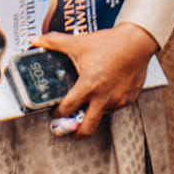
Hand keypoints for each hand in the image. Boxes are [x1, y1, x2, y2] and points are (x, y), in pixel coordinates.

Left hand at [35, 24, 158, 139]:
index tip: (54, 113)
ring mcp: (118, 100)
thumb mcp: (78, 43)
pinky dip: (106, 104)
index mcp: (89, 86)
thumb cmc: (109, 44)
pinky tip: (102, 94)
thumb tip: (36, 40)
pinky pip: (115, 107)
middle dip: (76, 133)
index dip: (58, 114)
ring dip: (93, 113)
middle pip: (88, 127)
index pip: (68, 109)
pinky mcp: (129, 99)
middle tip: (69, 132)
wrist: (137, 42)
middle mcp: (104, 97)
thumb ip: (54, 42)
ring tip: (86, 106)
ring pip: (102, 115)